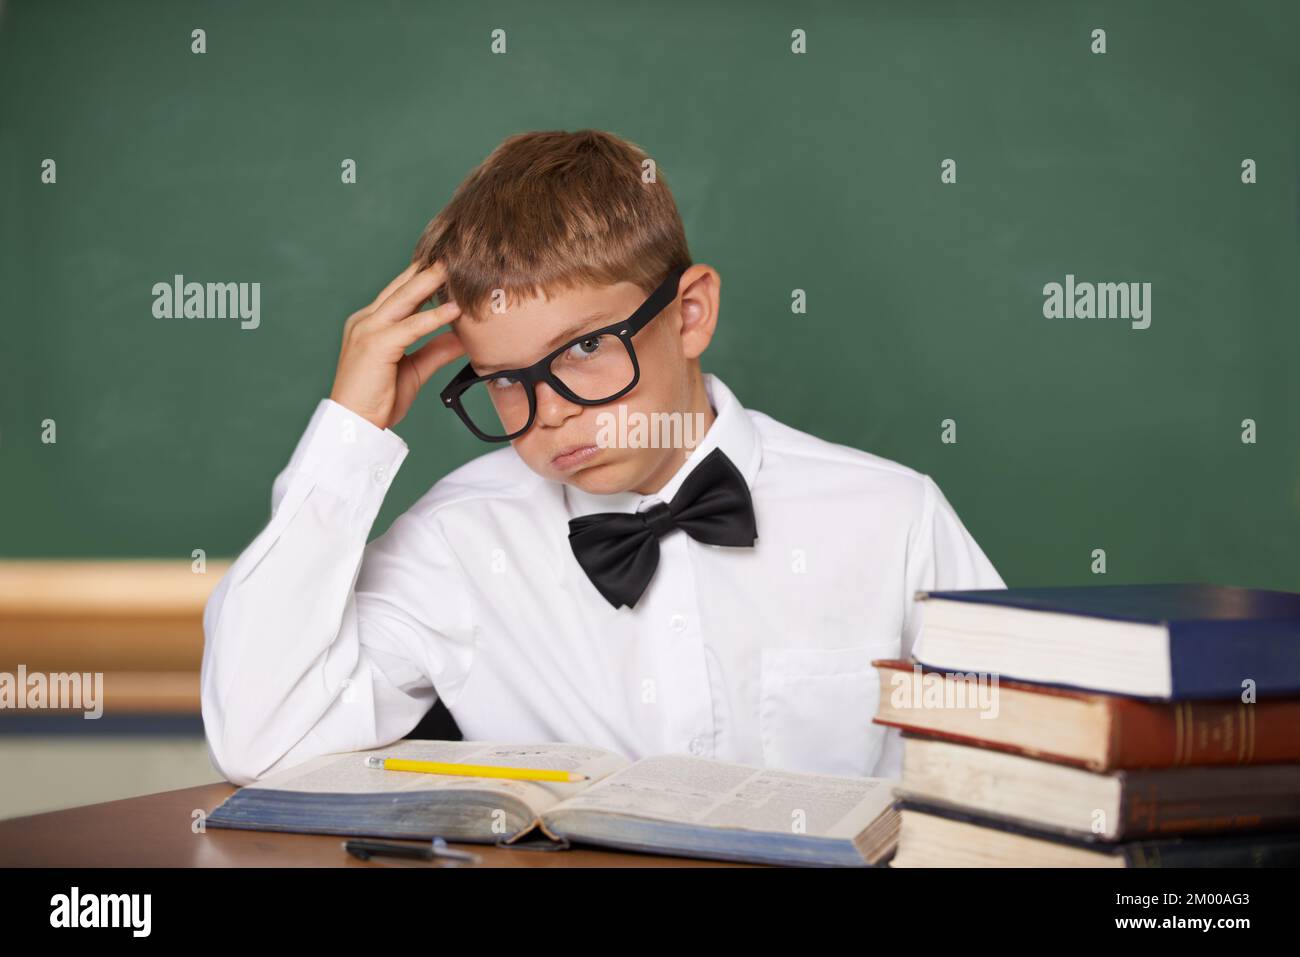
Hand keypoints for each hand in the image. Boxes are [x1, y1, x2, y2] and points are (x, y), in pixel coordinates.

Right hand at [329, 259, 464, 430]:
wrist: (354, 425)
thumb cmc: (379, 400)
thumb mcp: (414, 370)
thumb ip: (435, 351)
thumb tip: (461, 339)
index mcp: (370, 324)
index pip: (398, 295)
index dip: (421, 280)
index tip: (444, 266)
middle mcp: (365, 321)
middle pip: (401, 289)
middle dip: (426, 271)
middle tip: (450, 254)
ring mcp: (368, 330)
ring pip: (404, 300)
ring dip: (430, 283)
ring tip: (452, 269)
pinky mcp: (376, 345)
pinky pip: (410, 327)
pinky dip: (433, 318)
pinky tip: (454, 310)